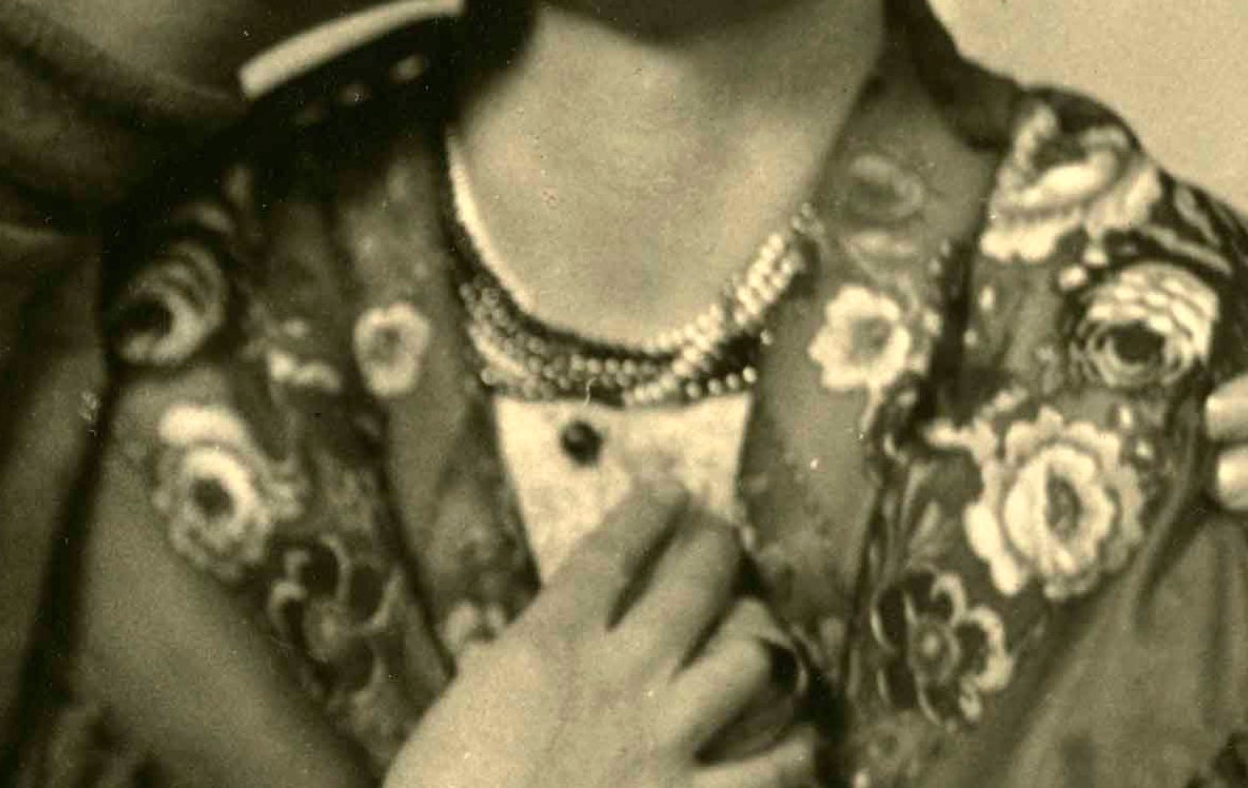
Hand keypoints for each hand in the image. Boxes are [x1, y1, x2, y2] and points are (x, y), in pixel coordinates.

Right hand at [385, 487, 817, 787]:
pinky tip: (805, 743)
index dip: (645, 516)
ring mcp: (664, 739)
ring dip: (760, 637)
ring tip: (768, 627)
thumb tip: (499, 646)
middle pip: (687, 590)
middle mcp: (619, 676)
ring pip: (743, 663)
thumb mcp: (457, 711)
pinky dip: (792, 753)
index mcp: (549, 644)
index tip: (669, 490)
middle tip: (725, 530)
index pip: (609, 556)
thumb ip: (493, 670)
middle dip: (713, 549)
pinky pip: (765, 769)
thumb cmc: (442, 787)